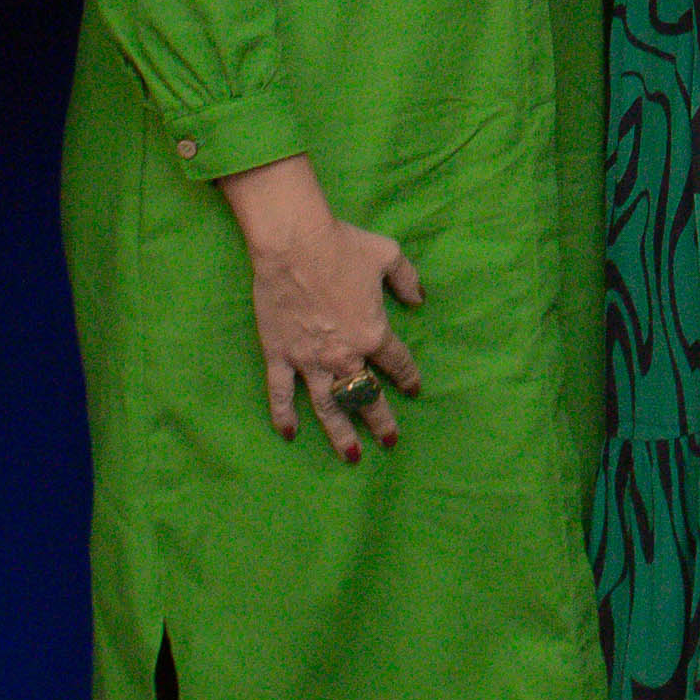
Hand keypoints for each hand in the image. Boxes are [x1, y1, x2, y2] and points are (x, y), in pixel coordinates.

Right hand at [221, 156, 422, 460]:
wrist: (294, 244)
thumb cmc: (343, 247)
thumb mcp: (388, 256)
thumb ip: (408, 280)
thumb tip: (419, 299)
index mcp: (373, 333)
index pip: (397, 364)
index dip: (408, 378)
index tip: (414, 390)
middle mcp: (344, 355)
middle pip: (366, 396)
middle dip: (379, 421)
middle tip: (388, 442)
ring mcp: (310, 360)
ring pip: (328, 406)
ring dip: (340, 433)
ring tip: (352, 456)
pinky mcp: (279, 356)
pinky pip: (281, 393)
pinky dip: (283, 415)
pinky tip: (289, 433)